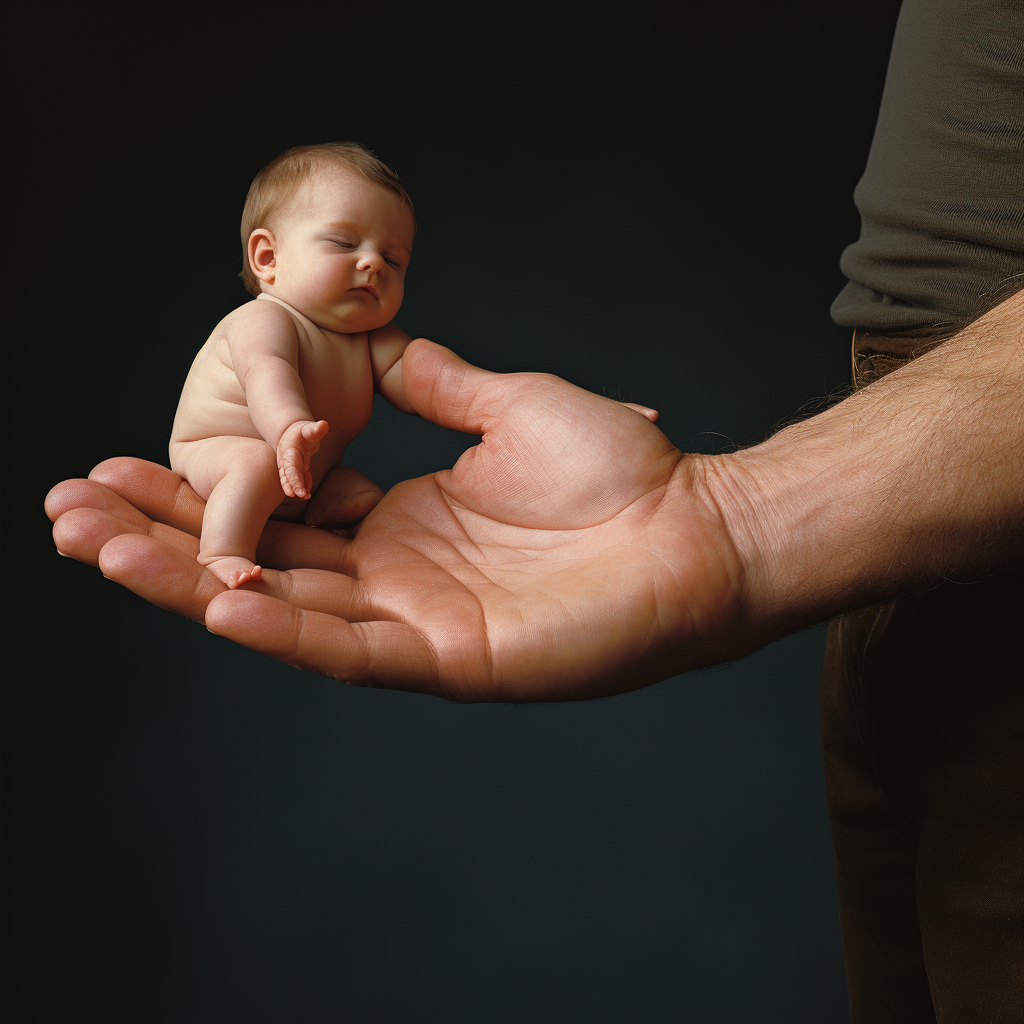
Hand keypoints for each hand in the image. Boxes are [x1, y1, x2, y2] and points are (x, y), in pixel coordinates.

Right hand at [47, 340, 749, 702]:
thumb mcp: (506, 405)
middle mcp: (393, 577)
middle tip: (69, 509)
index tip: (123, 460)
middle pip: (257, 561)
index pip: (275, 511)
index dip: (199, 491)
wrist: (698, 525)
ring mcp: (417, 625)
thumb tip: (383, 346)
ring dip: (190, 583)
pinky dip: (279, 629)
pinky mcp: (451, 661)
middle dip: (162, 538)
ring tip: (100, 548)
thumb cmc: (619, 472)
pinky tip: (216, 598)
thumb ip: (435, 383)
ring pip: (282, 609)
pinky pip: (349, 648)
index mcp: (398, 522)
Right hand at [277, 419, 328, 498]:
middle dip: (294, 486)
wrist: (293, 432)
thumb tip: (324, 425)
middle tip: (302, 496)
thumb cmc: (303, 430)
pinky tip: (308, 491)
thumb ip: (315, 429)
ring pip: (289, 479)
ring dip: (296, 488)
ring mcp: (289, 466)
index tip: (300, 490)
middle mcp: (286, 460)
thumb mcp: (309, 428)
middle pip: (288, 475)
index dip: (295, 479)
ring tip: (306, 496)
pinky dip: (302, 485)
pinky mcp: (295, 469)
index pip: (291, 467)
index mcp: (289, 450)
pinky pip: (297, 479)